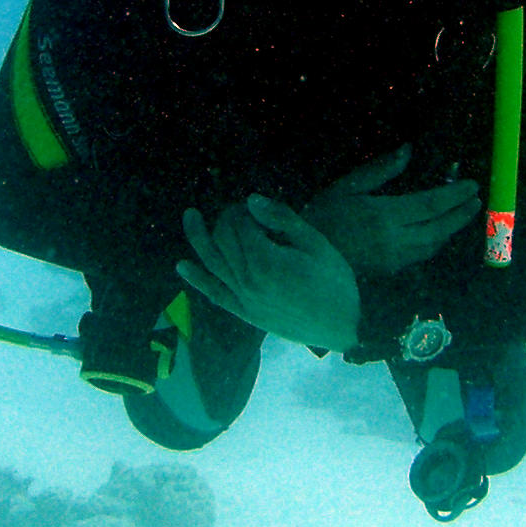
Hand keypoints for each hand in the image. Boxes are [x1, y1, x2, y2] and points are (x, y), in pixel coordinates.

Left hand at [180, 195, 359, 351]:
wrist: (343, 326)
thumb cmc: (335, 282)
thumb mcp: (316, 244)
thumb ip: (282, 220)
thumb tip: (251, 200)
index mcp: (266, 261)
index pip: (239, 224)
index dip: (242, 209)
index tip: (253, 205)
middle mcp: (247, 280)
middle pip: (223, 240)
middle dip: (227, 219)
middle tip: (241, 211)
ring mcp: (242, 299)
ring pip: (212, 263)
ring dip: (198, 238)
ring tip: (189, 216)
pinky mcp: (244, 313)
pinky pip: (214, 294)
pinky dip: (196, 279)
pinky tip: (182, 265)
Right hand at [302, 145, 479, 275]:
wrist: (306, 259)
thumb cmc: (322, 217)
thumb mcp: (346, 187)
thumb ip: (380, 170)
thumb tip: (407, 150)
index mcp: (385, 215)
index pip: (431, 204)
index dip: (455, 195)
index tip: (472, 186)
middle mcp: (396, 239)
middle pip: (439, 227)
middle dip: (461, 214)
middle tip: (476, 201)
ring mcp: (395, 257)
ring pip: (434, 244)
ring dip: (451, 229)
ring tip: (462, 215)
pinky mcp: (391, 269)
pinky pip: (422, 255)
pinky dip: (435, 242)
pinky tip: (437, 233)